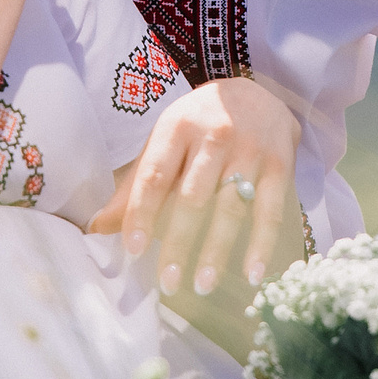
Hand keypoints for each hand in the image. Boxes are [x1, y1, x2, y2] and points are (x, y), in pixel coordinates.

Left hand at [89, 76, 301, 295]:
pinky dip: (262, 243)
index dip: (142, 212)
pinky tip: (254, 274)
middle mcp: (213, 135)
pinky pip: (270, 210)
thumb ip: (135, 185)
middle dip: (178, 242)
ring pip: (230, 206)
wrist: (260, 92)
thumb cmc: (200, 126)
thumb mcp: (164, 142)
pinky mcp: (280, 164)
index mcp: (176, 127)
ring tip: (202, 285)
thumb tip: (97, 227)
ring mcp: (249, 149)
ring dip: (216, 250)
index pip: (155, 175)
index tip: (133, 249)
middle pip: (192, 196)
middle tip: (168, 283)